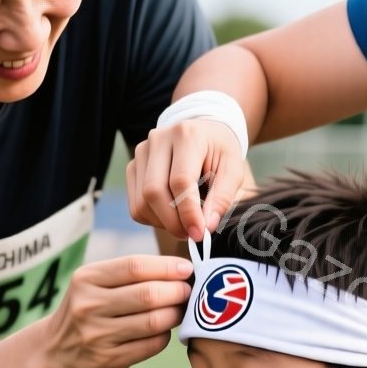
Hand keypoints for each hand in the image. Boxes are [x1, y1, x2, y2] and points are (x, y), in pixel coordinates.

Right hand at [34, 255, 193, 367]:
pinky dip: (165, 335)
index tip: (186, 269)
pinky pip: (152, 345)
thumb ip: (131, 274)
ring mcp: (98, 336)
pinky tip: (164, 329)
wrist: (55, 350)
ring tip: (180, 309)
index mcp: (86, 279)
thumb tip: (181, 270)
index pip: (135, 267)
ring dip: (175, 314)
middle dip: (177, 291)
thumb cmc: (88, 308)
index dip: (167, 267)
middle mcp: (88, 306)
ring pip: (154, 322)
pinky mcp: (109, 361)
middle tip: (188, 291)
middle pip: (148, 295)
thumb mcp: (95, 283)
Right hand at [128, 118, 248, 241]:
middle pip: (154, 192)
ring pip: (142, 201)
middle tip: (192, 234)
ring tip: (185, 223)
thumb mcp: (233, 170)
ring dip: (163, 223)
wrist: (204, 132)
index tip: (200, 234)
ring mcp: (141, 153)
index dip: (188, 212)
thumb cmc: (220, 152)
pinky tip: (171, 214)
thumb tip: (206, 227)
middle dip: (173, 222)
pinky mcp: (133, 167)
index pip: (180, 181)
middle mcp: (158, 140)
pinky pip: (136, 205)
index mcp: (187, 135)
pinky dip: (153, 219)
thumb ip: (222, 198)